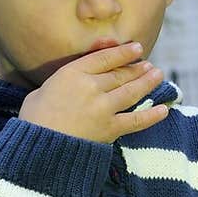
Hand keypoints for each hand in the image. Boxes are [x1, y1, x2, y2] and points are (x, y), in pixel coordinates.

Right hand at [19, 42, 167, 141]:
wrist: (39, 148)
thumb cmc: (34, 120)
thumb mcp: (41, 90)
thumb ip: (62, 82)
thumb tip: (72, 81)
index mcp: (72, 73)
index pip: (105, 58)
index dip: (124, 52)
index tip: (137, 48)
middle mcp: (92, 86)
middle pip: (121, 74)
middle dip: (137, 68)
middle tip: (149, 65)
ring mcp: (103, 108)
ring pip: (132, 92)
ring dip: (147, 83)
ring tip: (158, 75)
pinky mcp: (110, 129)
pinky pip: (136, 120)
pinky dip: (152, 115)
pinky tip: (163, 109)